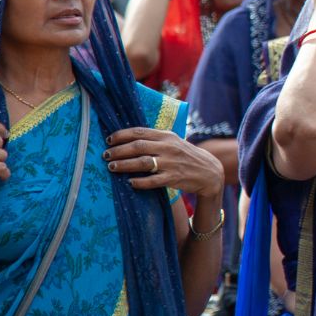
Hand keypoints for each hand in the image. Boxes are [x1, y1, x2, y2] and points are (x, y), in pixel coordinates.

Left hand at [105, 127, 222, 197]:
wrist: (209, 172)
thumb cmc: (185, 156)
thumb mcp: (173, 142)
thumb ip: (155, 139)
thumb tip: (129, 138)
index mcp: (166, 136)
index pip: (140, 132)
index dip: (122, 135)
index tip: (108, 140)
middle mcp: (168, 147)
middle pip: (138, 146)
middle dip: (118, 151)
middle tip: (105, 155)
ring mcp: (171, 163)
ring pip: (142, 163)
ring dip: (124, 165)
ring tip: (112, 167)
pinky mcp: (174, 178)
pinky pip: (152, 181)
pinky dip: (139, 182)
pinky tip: (130, 182)